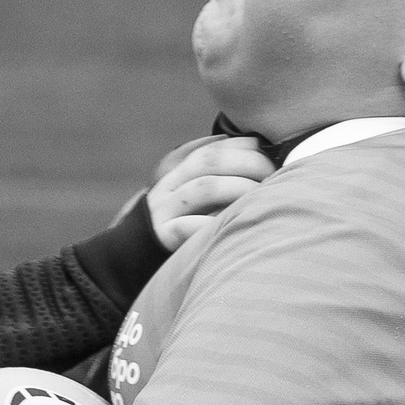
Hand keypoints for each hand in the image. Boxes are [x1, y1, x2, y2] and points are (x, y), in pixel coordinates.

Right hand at [144, 135, 272, 249]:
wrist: (132, 257)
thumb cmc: (179, 226)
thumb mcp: (190, 196)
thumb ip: (214, 177)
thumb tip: (258, 159)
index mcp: (177, 170)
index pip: (213, 147)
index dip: (244, 146)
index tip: (269, 154)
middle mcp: (169, 184)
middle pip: (210, 161)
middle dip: (247, 163)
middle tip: (273, 174)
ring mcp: (164, 209)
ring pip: (205, 187)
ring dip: (238, 188)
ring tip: (260, 196)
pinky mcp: (162, 235)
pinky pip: (190, 225)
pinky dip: (214, 223)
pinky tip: (235, 224)